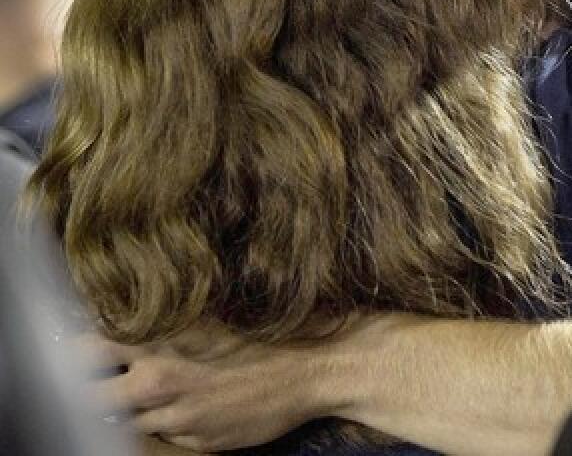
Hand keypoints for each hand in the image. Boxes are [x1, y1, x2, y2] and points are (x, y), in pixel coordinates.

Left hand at [84, 323, 347, 451]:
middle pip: (90, 397)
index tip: (78, 348)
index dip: (75, 351)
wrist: (313, 370)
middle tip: (101, 377)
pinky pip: (166, 435)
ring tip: (153, 388)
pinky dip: (167, 422)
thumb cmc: (268, 330)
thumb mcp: (212, 313)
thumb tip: (124, 312)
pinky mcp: (197, 443)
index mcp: (159, 345)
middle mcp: (159, 385)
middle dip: (88, 388)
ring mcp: (177, 420)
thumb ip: (166, 318)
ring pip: (126, 421)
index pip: (84, 352)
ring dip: (130, 408)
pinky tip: (190, 402)